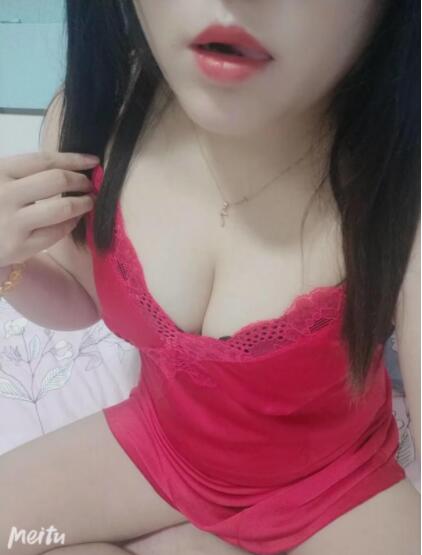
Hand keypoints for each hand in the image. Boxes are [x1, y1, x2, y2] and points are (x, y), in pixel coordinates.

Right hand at [0, 151, 98, 267]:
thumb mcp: (2, 181)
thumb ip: (28, 174)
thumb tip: (74, 167)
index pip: (44, 160)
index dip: (74, 159)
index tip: (93, 161)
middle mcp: (3, 195)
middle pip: (57, 180)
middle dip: (81, 181)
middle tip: (90, 185)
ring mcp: (11, 223)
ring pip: (62, 208)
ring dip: (84, 203)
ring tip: (89, 202)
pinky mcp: (19, 247)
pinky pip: (57, 232)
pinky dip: (72, 223)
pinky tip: (74, 219)